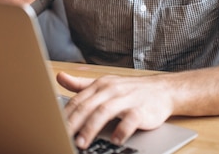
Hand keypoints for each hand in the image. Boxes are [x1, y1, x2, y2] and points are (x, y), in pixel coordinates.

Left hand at [57, 72, 173, 148]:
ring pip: (104, 112)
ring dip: (91, 128)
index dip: (65, 114)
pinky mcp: (141, 110)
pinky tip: (114, 140)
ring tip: (82, 142)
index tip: (54, 127)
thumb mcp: (105, 84)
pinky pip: (130, 120)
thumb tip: (59, 77)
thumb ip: (81, 84)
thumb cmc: (130, 89)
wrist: (163, 90)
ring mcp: (126, 99)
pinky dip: (121, 131)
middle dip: (74, 123)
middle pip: (88, 106)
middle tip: (64, 136)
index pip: (78, 100)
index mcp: (100, 85)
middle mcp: (111, 90)